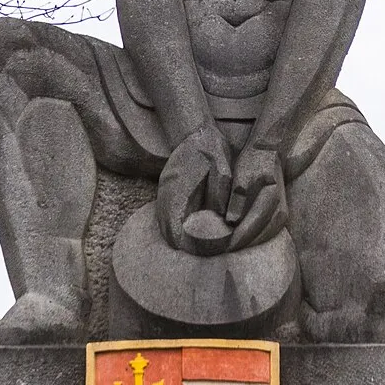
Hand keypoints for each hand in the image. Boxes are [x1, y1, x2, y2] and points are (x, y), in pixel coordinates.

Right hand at [156, 127, 232, 247]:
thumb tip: (220, 215)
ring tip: (189, 247)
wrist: (195, 130)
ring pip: (162, 221)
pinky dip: (172, 224)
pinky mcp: (166, 188)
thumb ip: (221, 190)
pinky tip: (184, 230)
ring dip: (173, 235)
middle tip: (194, 253)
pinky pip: (164, 213)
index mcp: (179, 186)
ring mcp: (163, 189)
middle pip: (165, 227)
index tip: (195, 252)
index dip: (184, 242)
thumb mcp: (222, 166)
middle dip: (178, 243)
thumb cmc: (211, 148)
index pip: (174, 224)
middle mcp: (167, 190)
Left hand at [224, 145, 286, 249]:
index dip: (238, 238)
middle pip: (262, 233)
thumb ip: (237, 200)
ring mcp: (283, 210)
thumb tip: (231, 222)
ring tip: (235, 247)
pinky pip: (272, 230)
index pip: (253, 224)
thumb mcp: (241, 178)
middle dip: (245, 244)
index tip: (224, 246)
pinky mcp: (282, 211)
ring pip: (269, 234)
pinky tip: (247, 240)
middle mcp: (279, 207)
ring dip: (253, 242)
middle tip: (227, 250)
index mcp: (270, 198)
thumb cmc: (251, 163)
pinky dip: (260, 237)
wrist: (267, 151)